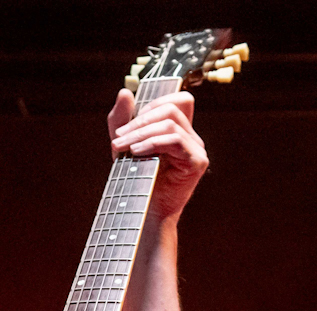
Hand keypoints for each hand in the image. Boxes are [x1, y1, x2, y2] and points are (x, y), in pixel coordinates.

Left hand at [108, 89, 208, 220]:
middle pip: (171, 108)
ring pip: (171, 123)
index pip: (176, 100)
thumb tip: (125, 92)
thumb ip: (121, 119)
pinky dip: (152, 143)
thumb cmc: (133, 180)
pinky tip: (136, 153)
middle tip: (118, 138)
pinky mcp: (197, 162)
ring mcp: (197, 149)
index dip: (154, 102)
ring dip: (141, 133)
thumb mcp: (123, 144)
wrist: (141, 212)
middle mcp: (191, 137)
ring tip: (123, 148)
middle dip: (140, 121)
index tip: (129, 122)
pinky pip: (175, 140)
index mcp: (179, 130)